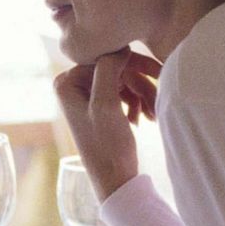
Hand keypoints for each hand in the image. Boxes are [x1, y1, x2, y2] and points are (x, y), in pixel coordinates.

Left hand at [54, 47, 161, 197]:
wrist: (115, 179)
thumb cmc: (108, 145)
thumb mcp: (106, 104)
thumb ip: (109, 70)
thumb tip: (119, 46)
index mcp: (66, 82)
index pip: (106, 59)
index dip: (133, 66)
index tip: (157, 75)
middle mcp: (72, 86)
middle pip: (115, 70)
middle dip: (140, 84)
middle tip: (158, 98)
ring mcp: (85, 96)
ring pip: (123, 81)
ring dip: (142, 95)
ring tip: (153, 113)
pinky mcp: (99, 106)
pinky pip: (123, 93)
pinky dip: (137, 103)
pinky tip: (144, 119)